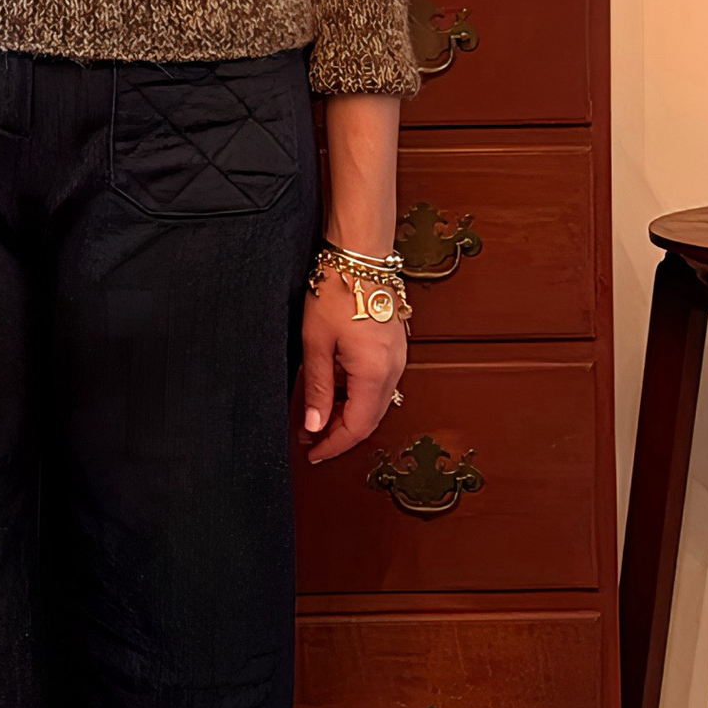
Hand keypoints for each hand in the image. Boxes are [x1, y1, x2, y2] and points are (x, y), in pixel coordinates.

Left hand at [299, 271, 407, 463]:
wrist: (360, 254)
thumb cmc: (337, 289)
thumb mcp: (316, 343)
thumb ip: (318, 388)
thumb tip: (315, 425)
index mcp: (375, 373)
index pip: (357, 427)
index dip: (334, 445)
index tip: (313, 453)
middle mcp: (394, 369)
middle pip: (369, 418)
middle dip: (339, 432)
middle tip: (309, 436)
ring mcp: (397, 357)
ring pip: (374, 401)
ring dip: (347, 412)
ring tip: (316, 412)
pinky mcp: (394, 346)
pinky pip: (378, 382)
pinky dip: (356, 393)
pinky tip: (334, 388)